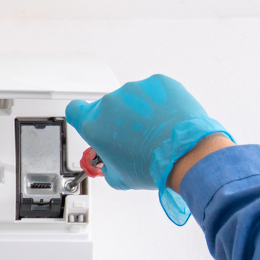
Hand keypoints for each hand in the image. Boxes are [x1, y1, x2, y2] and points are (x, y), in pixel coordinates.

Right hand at [65, 74, 231, 224]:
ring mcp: (134, 90)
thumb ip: (106, 164)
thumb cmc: (152, 165)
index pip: (74, 110)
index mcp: (94, 124)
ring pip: (131, 98)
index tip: (91, 123)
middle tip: (132, 139)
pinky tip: (165, 120)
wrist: (185, 153)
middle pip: (107, 108)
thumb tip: (111, 163)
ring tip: (154, 131)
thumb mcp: (118, 177)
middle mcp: (110, 103)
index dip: (81, 117)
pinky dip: (157, 102)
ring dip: (138, 111)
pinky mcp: (158, 82)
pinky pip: (153, 90)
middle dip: (116, 121)